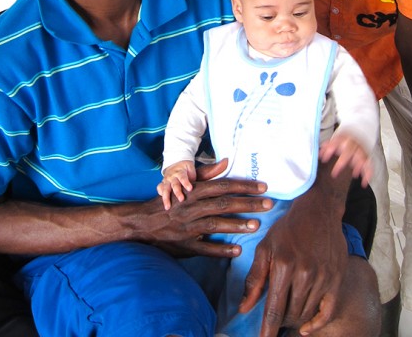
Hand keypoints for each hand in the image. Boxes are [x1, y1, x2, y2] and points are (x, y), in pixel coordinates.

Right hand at [140, 160, 271, 258]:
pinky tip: (237, 250)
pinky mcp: (185, 245)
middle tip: (268, 204)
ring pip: (216, 224)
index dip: (243, 186)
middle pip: (223, 204)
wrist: (142, 223)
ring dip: (237, 225)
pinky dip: (221, 250)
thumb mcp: (186, 185)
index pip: (223, 186)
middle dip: (247, 203)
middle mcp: (192, 207)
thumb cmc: (170, 202)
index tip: (263, 187)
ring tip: (257, 225)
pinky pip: (205, 248)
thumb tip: (227, 161)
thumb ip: (207, 174)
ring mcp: (188, 227)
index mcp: (194, 191)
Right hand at [157, 160, 195, 209]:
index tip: (190, 189)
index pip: (183, 177)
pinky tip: (162, 202)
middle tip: (181, 200)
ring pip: (165, 189)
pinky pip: (159, 188)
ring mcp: (166, 180)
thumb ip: (193, 177)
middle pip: (174, 184)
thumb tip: (198, 187)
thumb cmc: (186, 169)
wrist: (176, 162)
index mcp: (180, 172)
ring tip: (168, 207)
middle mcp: (172, 176)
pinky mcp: (163, 183)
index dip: (186, 183)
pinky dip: (160, 193)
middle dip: (177, 192)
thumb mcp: (190, 169)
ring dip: (166, 198)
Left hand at [239, 166, 348, 336]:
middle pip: (290, 314)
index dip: (267, 330)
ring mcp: (323, 277)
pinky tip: (307, 327)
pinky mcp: (337, 278)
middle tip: (275, 316)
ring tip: (288, 313)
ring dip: (295, 319)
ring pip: (306, 313)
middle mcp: (304, 273)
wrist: (319, 210)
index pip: (273, 309)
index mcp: (283, 265)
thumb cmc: (288, 228)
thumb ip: (255, 278)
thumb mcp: (265, 247)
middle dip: (280, 320)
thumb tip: (244, 308)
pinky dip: (316, 323)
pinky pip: (328, 311)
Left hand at [319, 133, 372, 186]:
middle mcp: (352, 144)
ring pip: (361, 157)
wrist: (357, 133)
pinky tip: (364, 182)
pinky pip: (369, 165)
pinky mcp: (367, 157)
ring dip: (358, 167)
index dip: (329, 151)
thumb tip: (319, 155)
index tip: (323, 160)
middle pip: (348, 152)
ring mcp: (361, 150)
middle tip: (334, 173)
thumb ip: (327, 147)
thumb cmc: (343, 140)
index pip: (335, 143)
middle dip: (342, 162)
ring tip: (354, 175)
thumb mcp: (334, 140)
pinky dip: (368, 174)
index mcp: (343, 139)